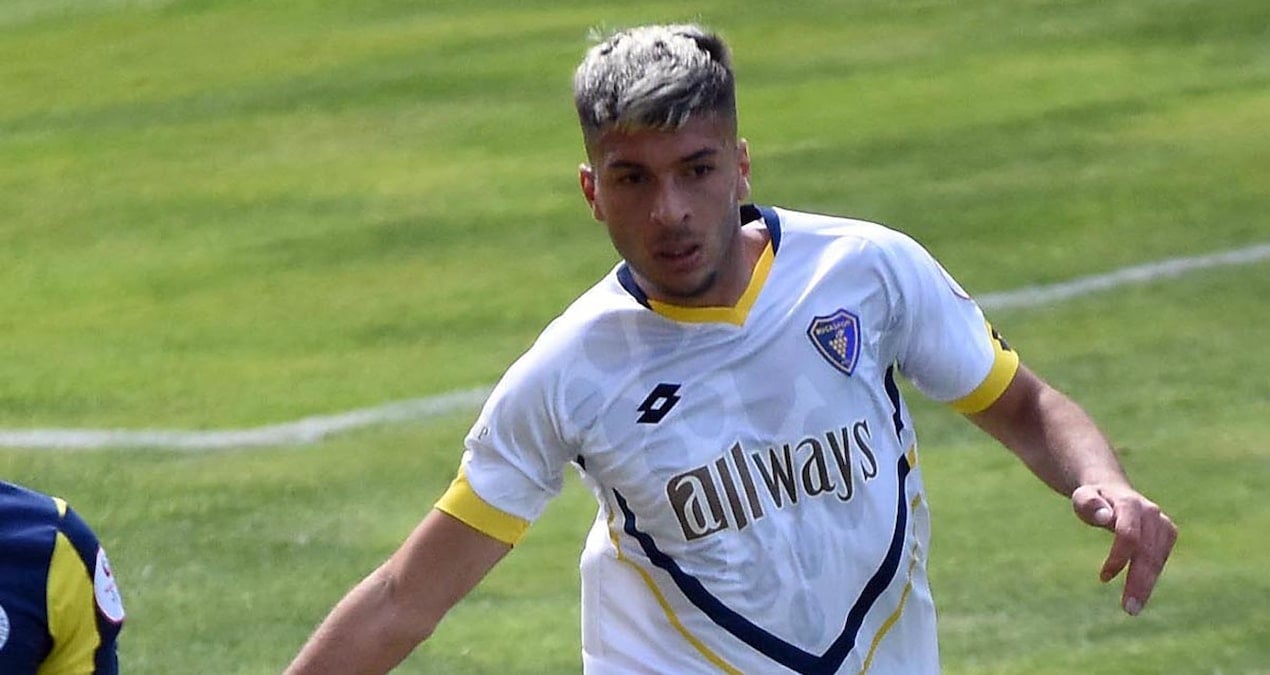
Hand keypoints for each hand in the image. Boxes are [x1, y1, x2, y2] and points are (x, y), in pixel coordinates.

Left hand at [1071, 484, 1177, 615]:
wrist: (1112, 491)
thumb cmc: (1093, 499)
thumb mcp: (1083, 497)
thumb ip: (1089, 504)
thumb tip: (1104, 516)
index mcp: (1130, 503)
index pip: (1128, 535)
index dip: (1118, 557)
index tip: (1103, 577)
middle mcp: (1151, 513)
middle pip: (1147, 551)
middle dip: (1139, 582)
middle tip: (1129, 609)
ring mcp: (1162, 523)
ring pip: (1157, 559)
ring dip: (1146, 584)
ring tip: (1132, 608)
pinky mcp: (1168, 533)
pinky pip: (1160, 559)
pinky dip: (1150, 576)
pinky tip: (1138, 591)